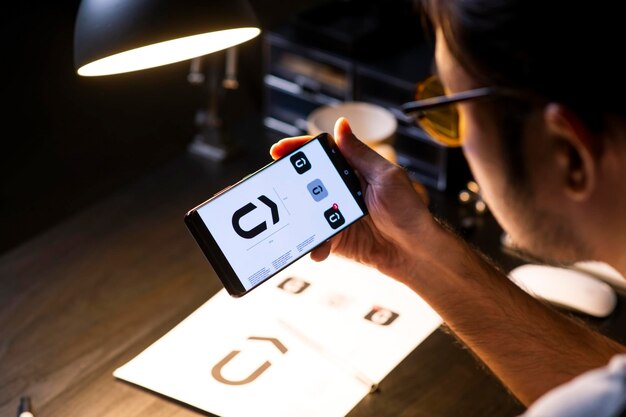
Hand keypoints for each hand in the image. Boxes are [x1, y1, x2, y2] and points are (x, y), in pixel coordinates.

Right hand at [270, 117, 438, 279]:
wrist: (415, 251)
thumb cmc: (408, 210)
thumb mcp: (386, 176)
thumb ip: (360, 154)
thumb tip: (341, 125)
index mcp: (353, 170)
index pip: (321, 155)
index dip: (299, 150)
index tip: (279, 150)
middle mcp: (341, 191)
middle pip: (307, 181)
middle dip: (287, 180)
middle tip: (273, 181)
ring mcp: (335, 215)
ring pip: (306, 211)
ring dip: (297, 215)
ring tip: (291, 217)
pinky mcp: (335, 238)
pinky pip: (317, 239)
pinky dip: (314, 244)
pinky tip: (318, 248)